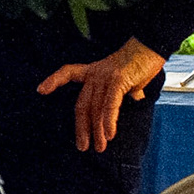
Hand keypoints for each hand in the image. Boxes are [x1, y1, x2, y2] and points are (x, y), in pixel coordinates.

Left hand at [36, 38, 164, 152]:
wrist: (152, 46)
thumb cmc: (140, 62)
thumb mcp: (127, 76)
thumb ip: (126, 88)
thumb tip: (135, 97)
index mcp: (93, 70)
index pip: (68, 72)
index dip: (54, 80)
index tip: (40, 90)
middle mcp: (96, 73)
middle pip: (82, 104)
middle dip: (82, 128)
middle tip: (83, 146)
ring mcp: (105, 76)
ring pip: (95, 108)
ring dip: (97, 130)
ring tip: (99, 147)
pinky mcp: (118, 80)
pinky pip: (110, 104)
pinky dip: (109, 120)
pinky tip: (109, 134)